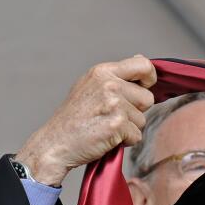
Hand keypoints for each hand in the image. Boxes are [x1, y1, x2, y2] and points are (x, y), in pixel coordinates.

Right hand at [16, 55, 157, 185]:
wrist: (55, 143)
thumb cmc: (73, 118)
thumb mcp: (90, 86)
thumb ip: (116, 75)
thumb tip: (140, 60)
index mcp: (103, 71)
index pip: (143, 65)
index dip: (149, 78)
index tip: (145, 87)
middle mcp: (109, 84)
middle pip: (147, 98)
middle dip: (136, 111)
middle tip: (112, 116)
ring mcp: (114, 104)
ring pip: (142, 119)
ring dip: (129, 128)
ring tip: (106, 127)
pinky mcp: (117, 124)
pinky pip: (137, 136)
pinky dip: (125, 142)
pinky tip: (106, 138)